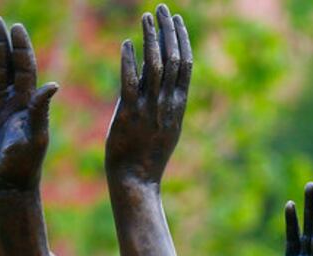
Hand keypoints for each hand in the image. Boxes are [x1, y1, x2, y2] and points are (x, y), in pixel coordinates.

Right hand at [0, 17, 58, 194]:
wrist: (8, 183)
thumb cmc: (26, 161)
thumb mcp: (37, 134)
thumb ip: (41, 109)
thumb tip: (53, 86)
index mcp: (26, 102)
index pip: (23, 68)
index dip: (20, 48)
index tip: (17, 27)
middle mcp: (9, 101)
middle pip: (3, 65)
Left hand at [106, 5, 192, 186]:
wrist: (136, 181)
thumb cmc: (147, 156)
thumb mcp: (163, 126)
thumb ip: (161, 99)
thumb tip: (156, 70)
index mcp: (178, 107)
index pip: (186, 66)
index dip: (182, 40)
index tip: (177, 20)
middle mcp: (167, 106)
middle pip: (173, 61)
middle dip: (169, 32)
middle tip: (163, 8)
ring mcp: (149, 110)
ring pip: (155, 68)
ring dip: (150, 39)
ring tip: (145, 17)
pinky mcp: (129, 116)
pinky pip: (130, 84)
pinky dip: (130, 62)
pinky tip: (127, 43)